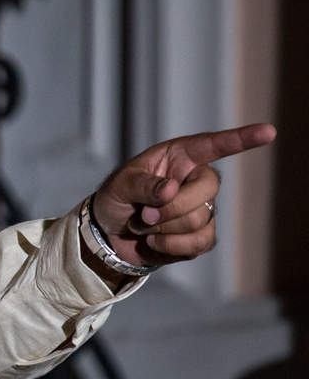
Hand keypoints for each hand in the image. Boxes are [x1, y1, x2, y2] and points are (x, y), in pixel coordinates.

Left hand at [91, 123, 275, 267]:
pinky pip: (199, 242)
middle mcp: (196, 180)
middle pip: (207, 190)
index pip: (214, 145)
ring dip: (162, 228)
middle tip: (143, 214)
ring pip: (199, 220)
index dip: (241, 139)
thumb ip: (143, 185)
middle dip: (170, 207)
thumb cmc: (116, 198)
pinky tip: (154, 242)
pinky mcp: (202, 236)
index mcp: (179, 157)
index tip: (268, 131)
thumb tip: (171, 190)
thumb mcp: (120, 185)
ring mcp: (203, 209)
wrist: (110, 234)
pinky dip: (170, 246)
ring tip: (143, 225)